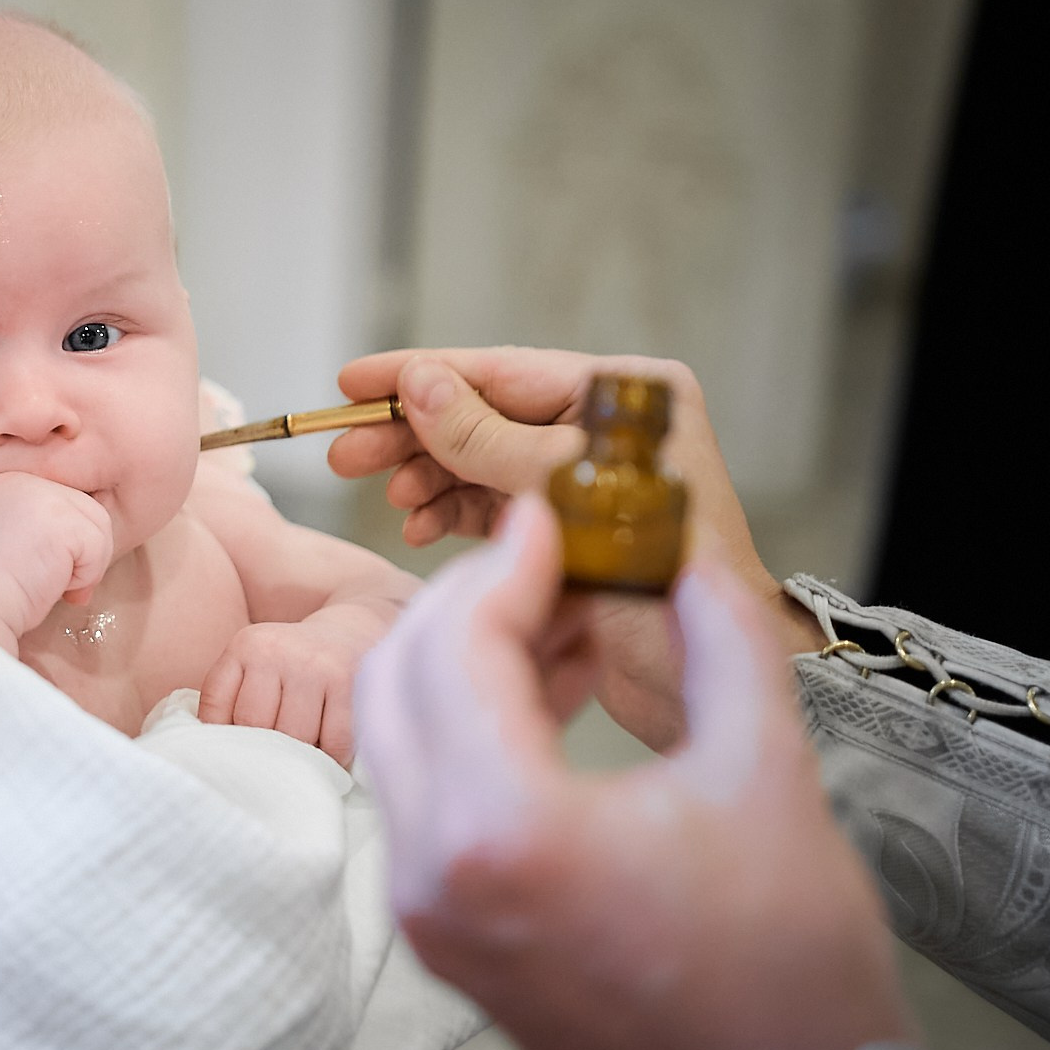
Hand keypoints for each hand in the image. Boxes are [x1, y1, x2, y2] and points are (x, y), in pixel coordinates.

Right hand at [0, 471, 113, 653]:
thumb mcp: (1, 547)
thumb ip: (34, 532)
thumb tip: (82, 542)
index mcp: (2, 485)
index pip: (61, 504)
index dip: (64, 546)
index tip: (40, 576)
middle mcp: (20, 480)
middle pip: (86, 509)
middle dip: (82, 555)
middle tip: (60, 590)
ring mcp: (39, 495)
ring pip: (98, 525)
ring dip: (87, 567)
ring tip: (55, 589)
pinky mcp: (58, 519)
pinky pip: (98, 545)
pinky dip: (86, 577)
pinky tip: (53, 588)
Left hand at [198, 605, 391, 765]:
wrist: (353, 632)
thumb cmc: (295, 663)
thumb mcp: (256, 663)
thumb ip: (231, 698)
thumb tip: (212, 753)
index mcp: (246, 645)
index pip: (216, 706)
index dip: (221, 737)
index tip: (233, 751)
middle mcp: (276, 650)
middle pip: (254, 726)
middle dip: (263, 749)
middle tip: (272, 758)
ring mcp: (314, 665)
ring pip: (295, 737)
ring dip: (301, 754)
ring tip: (304, 752)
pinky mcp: (348, 682)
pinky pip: (334, 740)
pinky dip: (333, 756)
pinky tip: (331, 750)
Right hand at [329, 347, 818, 747]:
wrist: (702, 678)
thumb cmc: (661, 578)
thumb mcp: (563, 492)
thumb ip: (486, 438)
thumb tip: (420, 385)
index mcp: (625, 395)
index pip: (500, 371)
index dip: (420, 376)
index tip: (354, 381)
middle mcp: (607, 428)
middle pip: (483, 416)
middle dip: (412, 436)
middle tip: (348, 454)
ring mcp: (585, 479)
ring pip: (481, 463)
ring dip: (429, 479)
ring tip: (391, 500)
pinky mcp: (568, 529)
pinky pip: (494, 506)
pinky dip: (452, 513)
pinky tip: (419, 527)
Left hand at [356, 496, 912, 1049]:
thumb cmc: (781, 972)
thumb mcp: (769, 776)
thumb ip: (720, 640)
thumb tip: (684, 556)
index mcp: (502, 830)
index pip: (456, 645)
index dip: (503, 564)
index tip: (551, 522)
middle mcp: (431, 869)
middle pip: (393, 674)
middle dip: (465, 599)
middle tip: (547, 563)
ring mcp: (422, 905)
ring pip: (388, 728)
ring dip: (454, 656)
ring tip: (552, 618)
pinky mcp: (435, 926)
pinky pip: (412, 787)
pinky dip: (455, 722)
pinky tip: (536, 692)